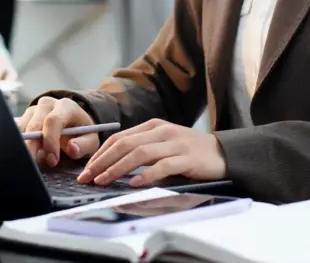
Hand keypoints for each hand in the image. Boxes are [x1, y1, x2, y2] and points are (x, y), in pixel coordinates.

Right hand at [18, 96, 98, 167]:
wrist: (74, 123)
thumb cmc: (82, 132)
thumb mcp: (91, 140)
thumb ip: (84, 145)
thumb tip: (72, 149)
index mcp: (66, 106)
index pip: (53, 120)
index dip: (50, 141)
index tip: (53, 159)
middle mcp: (47, 104)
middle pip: (34, 125)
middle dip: (36, 148)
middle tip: (43, 163)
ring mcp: (34, 109)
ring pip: (23, 129)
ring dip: (29, 147)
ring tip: (42, 157)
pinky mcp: (24, 117)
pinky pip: (17, 132)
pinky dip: (22, 144)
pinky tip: (34, 151)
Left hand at [77, 118, 226, 187]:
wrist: (223, 152)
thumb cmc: (189, 152)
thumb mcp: (163, 143)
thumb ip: (142, 148)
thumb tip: (111, 164)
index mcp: (153, 126)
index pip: (119, 138)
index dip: (100, 153)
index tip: (86, 169)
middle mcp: (162, 131)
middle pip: (125, 144)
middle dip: (103, 162)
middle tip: (88, 178)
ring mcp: (175, 144)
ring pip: (140, 153)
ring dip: (118, 168)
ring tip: (103, 181)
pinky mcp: (188, 159)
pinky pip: (163, 166)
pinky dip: (146, 175)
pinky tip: (134, 184)